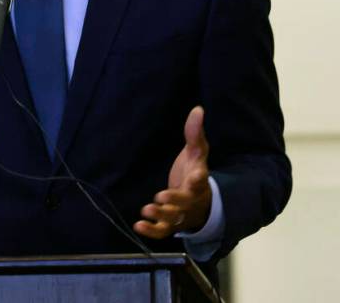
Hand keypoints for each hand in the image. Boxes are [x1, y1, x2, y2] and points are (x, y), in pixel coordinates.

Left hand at [134, 106, 211, 238]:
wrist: (199, 201)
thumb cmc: (194, 172)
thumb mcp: (197, 152)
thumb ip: (195, 133)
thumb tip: (198, 109)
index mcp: (198, 181)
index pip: (201, 180)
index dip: (199, 179)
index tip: (197, 175)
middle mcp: (190, 199)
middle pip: (185, 203)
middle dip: (175, 201)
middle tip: (161, 196)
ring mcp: (180, 214)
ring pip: (173, 219)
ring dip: (160, 215)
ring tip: (146, 209)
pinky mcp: (170, 224)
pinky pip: (162, 231)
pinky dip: (151, 231)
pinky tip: (138, 225)